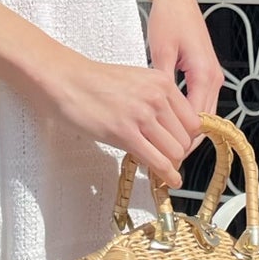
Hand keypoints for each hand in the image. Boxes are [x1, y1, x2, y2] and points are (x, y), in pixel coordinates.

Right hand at [46, 0, 223, 189]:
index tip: (179, 145)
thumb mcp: (136, 81)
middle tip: (167, 159)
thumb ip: (156, 99)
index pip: (193, 120)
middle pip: (186, 138)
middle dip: (178, 152)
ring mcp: (142, 115)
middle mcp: (156, 97)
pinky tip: (167, 179)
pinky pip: (157, 160)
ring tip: (161, 167)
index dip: (187, 137)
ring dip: (170, 163)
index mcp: (162, 82)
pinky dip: (165, 174)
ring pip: (175, 151)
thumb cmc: (93, 81)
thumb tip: (169, 125)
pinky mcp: (125, 133)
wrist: (65, 80)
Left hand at [144, 0, 224, 157]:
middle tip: (167, 159)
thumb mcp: (161, 52)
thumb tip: (159, 112)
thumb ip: (163, 83)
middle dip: (187, 142)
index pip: (198, 121)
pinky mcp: (204, 73)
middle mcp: (214, 78)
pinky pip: (200, 102)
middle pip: (205, 122)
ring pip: (204, 114)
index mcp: (205, 75)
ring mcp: (211, 76)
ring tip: (167, 146)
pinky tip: (172, 124)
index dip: (183, 142)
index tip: (169, 157)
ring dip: (188, 131)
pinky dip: (189, 116)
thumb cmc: (169, 19)